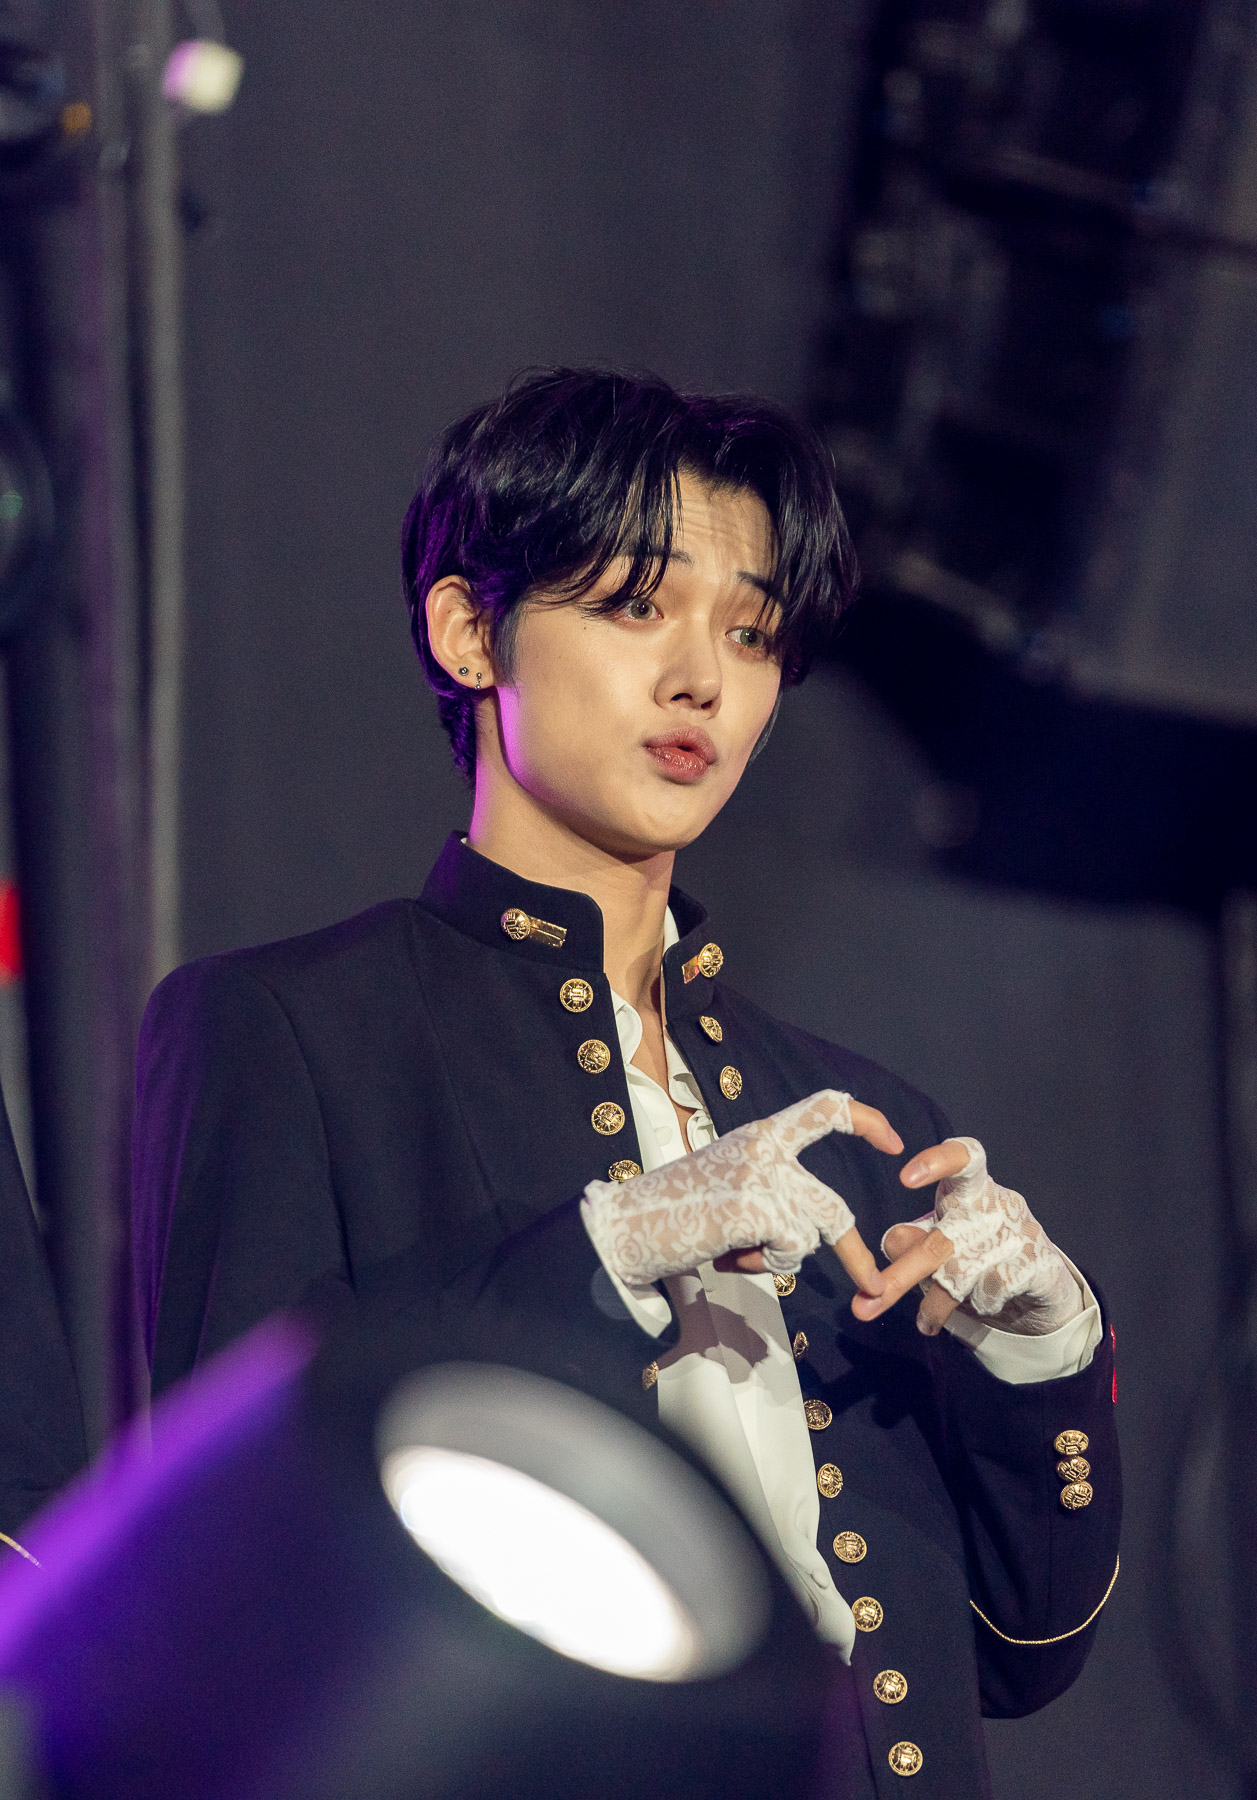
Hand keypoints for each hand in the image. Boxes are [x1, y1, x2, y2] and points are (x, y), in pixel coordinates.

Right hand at [580, 1089, 902, 1298]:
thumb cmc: (668, 1213)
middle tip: (873, 1285)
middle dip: (853, 1253)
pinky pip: (789, 1253)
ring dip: (777, 1261)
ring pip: (808, 1236)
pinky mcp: (757, 1207)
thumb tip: (804, 1231)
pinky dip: (763, 1266)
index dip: (865, 1120)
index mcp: (757, 1135)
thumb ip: (768, 1190)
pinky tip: (725, 1255)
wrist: (621, 1227)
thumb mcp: (725, 1183)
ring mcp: (763, 1177)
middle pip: (830, 1206)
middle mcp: (765, 1148)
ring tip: (733, 1254)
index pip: (823, 1108)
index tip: (892, 1141)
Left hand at [870, 1137, 1082, 1336]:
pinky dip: (975, 1306)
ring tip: (924, 1320)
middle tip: (864, 1304)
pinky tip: (979, 1305)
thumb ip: (913, 1240)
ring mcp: (1020, 1232)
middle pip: (940, 1240)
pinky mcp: (1037, 1264)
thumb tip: (889, 1241)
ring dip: (935, 1303)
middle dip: (901, 1277)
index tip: (904, 1179)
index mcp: (972, 1186)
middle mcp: (996, 1202)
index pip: (963, 1157)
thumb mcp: (942, 1240)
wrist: (1040, 1280)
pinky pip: (989, 1292)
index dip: (936, 1162)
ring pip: (960, 1274)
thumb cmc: (980, 1247)